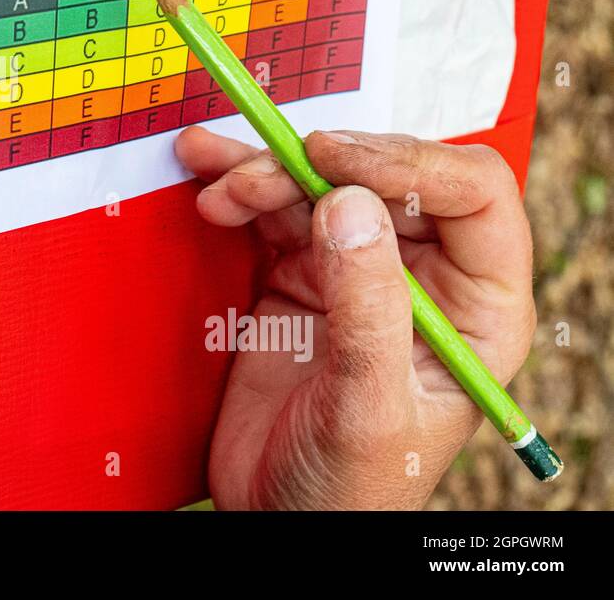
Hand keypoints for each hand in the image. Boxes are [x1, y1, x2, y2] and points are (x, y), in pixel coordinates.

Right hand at [176, 127, 534, 509]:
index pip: (471, 196)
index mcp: (476, 305)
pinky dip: (237, 192)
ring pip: (320, 185)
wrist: (278, 522)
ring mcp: (356, 272)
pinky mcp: (299, 276)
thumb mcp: (368, 404)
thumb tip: (349, 204)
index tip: (332, 159)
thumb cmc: (352, 488)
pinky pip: (273, 212)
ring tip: (214, 185)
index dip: (407, 163)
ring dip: (264, 173)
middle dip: (317, 165)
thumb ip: (367, 307)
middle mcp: (421, 276)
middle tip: (257, 174)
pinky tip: (206, 182)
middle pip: (384, 178)